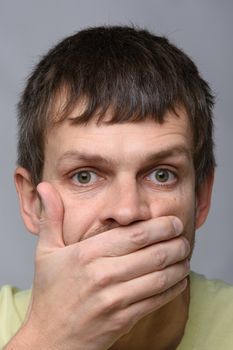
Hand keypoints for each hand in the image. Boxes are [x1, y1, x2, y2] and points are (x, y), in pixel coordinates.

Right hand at [7, 182, 189, 349]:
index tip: (173, 221)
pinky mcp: (123, 319)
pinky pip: (156, 300)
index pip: (134, 234)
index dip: (160, 226)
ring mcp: (114, 299)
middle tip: (184, 237)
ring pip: (159, 277)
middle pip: (153, 253)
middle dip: (175, 242)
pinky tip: (179, 279)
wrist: (49, 338)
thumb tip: (45, 187)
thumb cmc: (50, 293)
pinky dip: (174, 288)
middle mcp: (103, 274)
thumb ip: (51, 217)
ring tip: (185, 256)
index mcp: (87, 253)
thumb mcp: (46, 251)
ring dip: (179, 265)